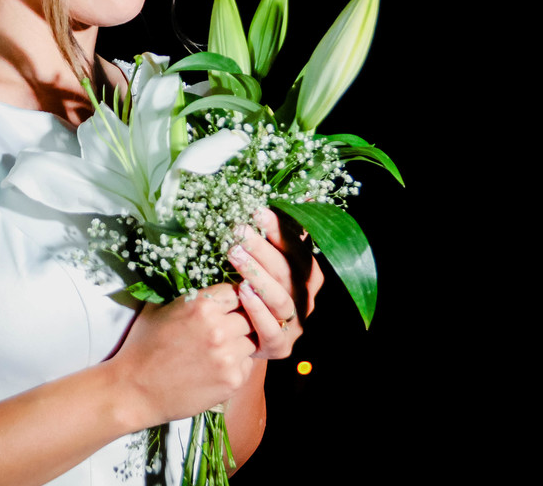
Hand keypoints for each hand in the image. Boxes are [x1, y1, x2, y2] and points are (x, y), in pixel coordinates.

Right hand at [113, 282, 256, 425]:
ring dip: (239, 344)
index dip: (231, 299)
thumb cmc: (142, 347)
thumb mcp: (158, 308)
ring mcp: (227, 356)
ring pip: (251, 341)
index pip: (235, 291)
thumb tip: (205, 285)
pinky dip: (237, 365)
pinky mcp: (232, 380)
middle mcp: (218, 328)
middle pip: (248, 316)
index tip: (226, 307)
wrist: (134, 390)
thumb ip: (187, 296)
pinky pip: (248, 364)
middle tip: (223, 330)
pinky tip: (216, 368)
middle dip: (238, 321)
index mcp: (201, 305)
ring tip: (218, 351)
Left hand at [228, 207, 324, 358]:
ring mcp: (295, 325)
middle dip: (262, 248)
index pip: (298, 248)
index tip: (257, 211)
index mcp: (308, 275)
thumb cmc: (254, 289)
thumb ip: (282, 232)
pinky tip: (242, 293)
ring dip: (258, 276)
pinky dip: (258, 311)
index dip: (280, 229)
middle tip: (238, 231)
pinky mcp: (279, 347)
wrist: (243, 338)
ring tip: (235, 256)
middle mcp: (306, 299)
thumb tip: (306, 194)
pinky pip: (271, 331)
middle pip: (288, 271)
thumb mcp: (267, 259)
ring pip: (281, 299)